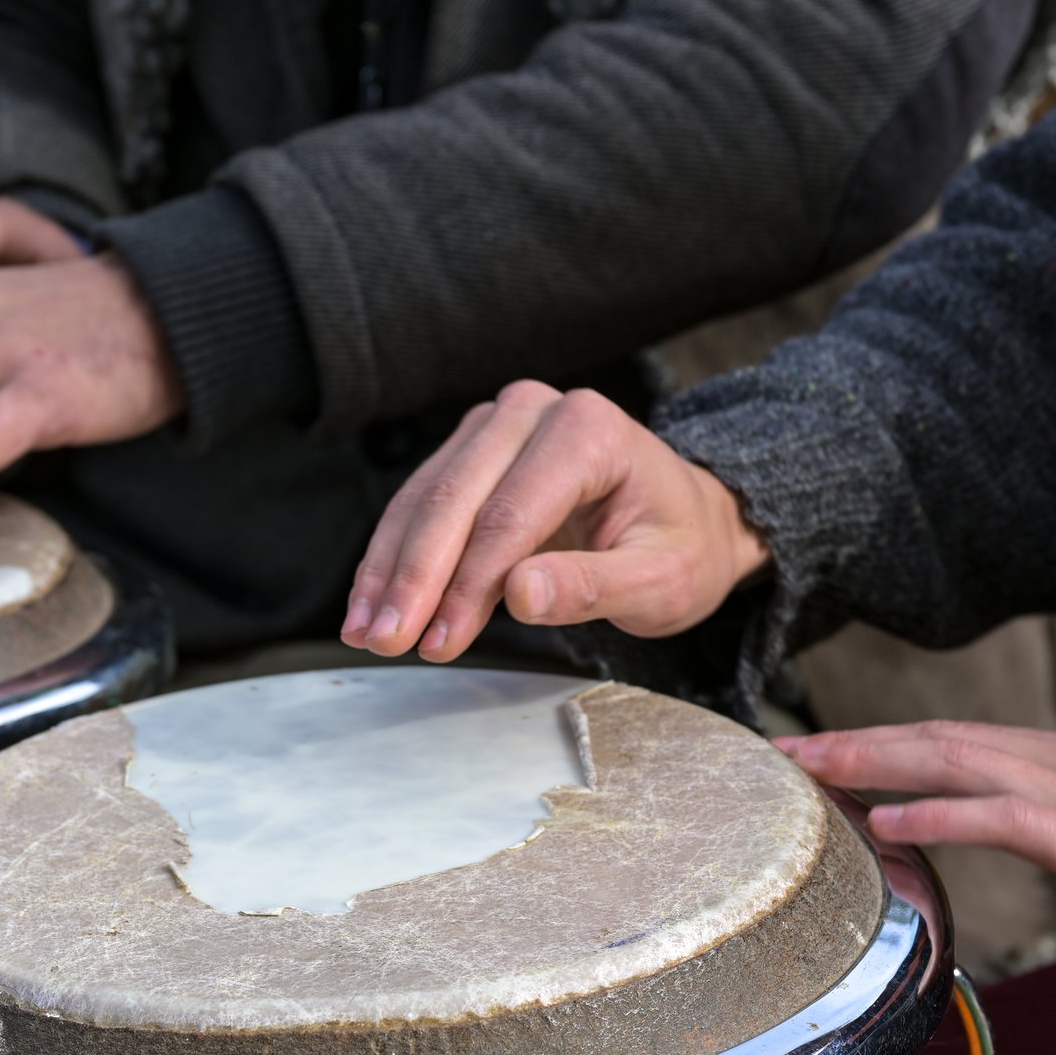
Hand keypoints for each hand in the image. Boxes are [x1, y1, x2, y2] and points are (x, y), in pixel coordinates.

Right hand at [338, 382, 770, 660]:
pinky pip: (418, 502)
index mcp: (588, 431)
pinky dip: (392, 557)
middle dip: (414, 578)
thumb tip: (519, 595)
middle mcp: (535, 412)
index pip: (510, 515)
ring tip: (367, 633)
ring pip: (424, 499)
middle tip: (386, 640)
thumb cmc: (680, 548)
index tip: (440, 642)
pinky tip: (371, 604)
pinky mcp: (471, 450)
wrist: (688, 519)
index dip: (468, 584)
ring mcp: (497, 426)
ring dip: (389, 570)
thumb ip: (594, 588)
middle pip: (455, 498)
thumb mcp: (661, 582)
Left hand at [777, 722, 1055, 968]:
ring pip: (952, 762)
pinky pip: (1000, 817)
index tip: (834, 749)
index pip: (965, 746)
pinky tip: (884, 821)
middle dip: (858, 743)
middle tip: (784, 748)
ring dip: (871, 763)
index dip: (895, 744)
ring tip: (805, 767)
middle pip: (940, 741)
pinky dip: (936, 816)